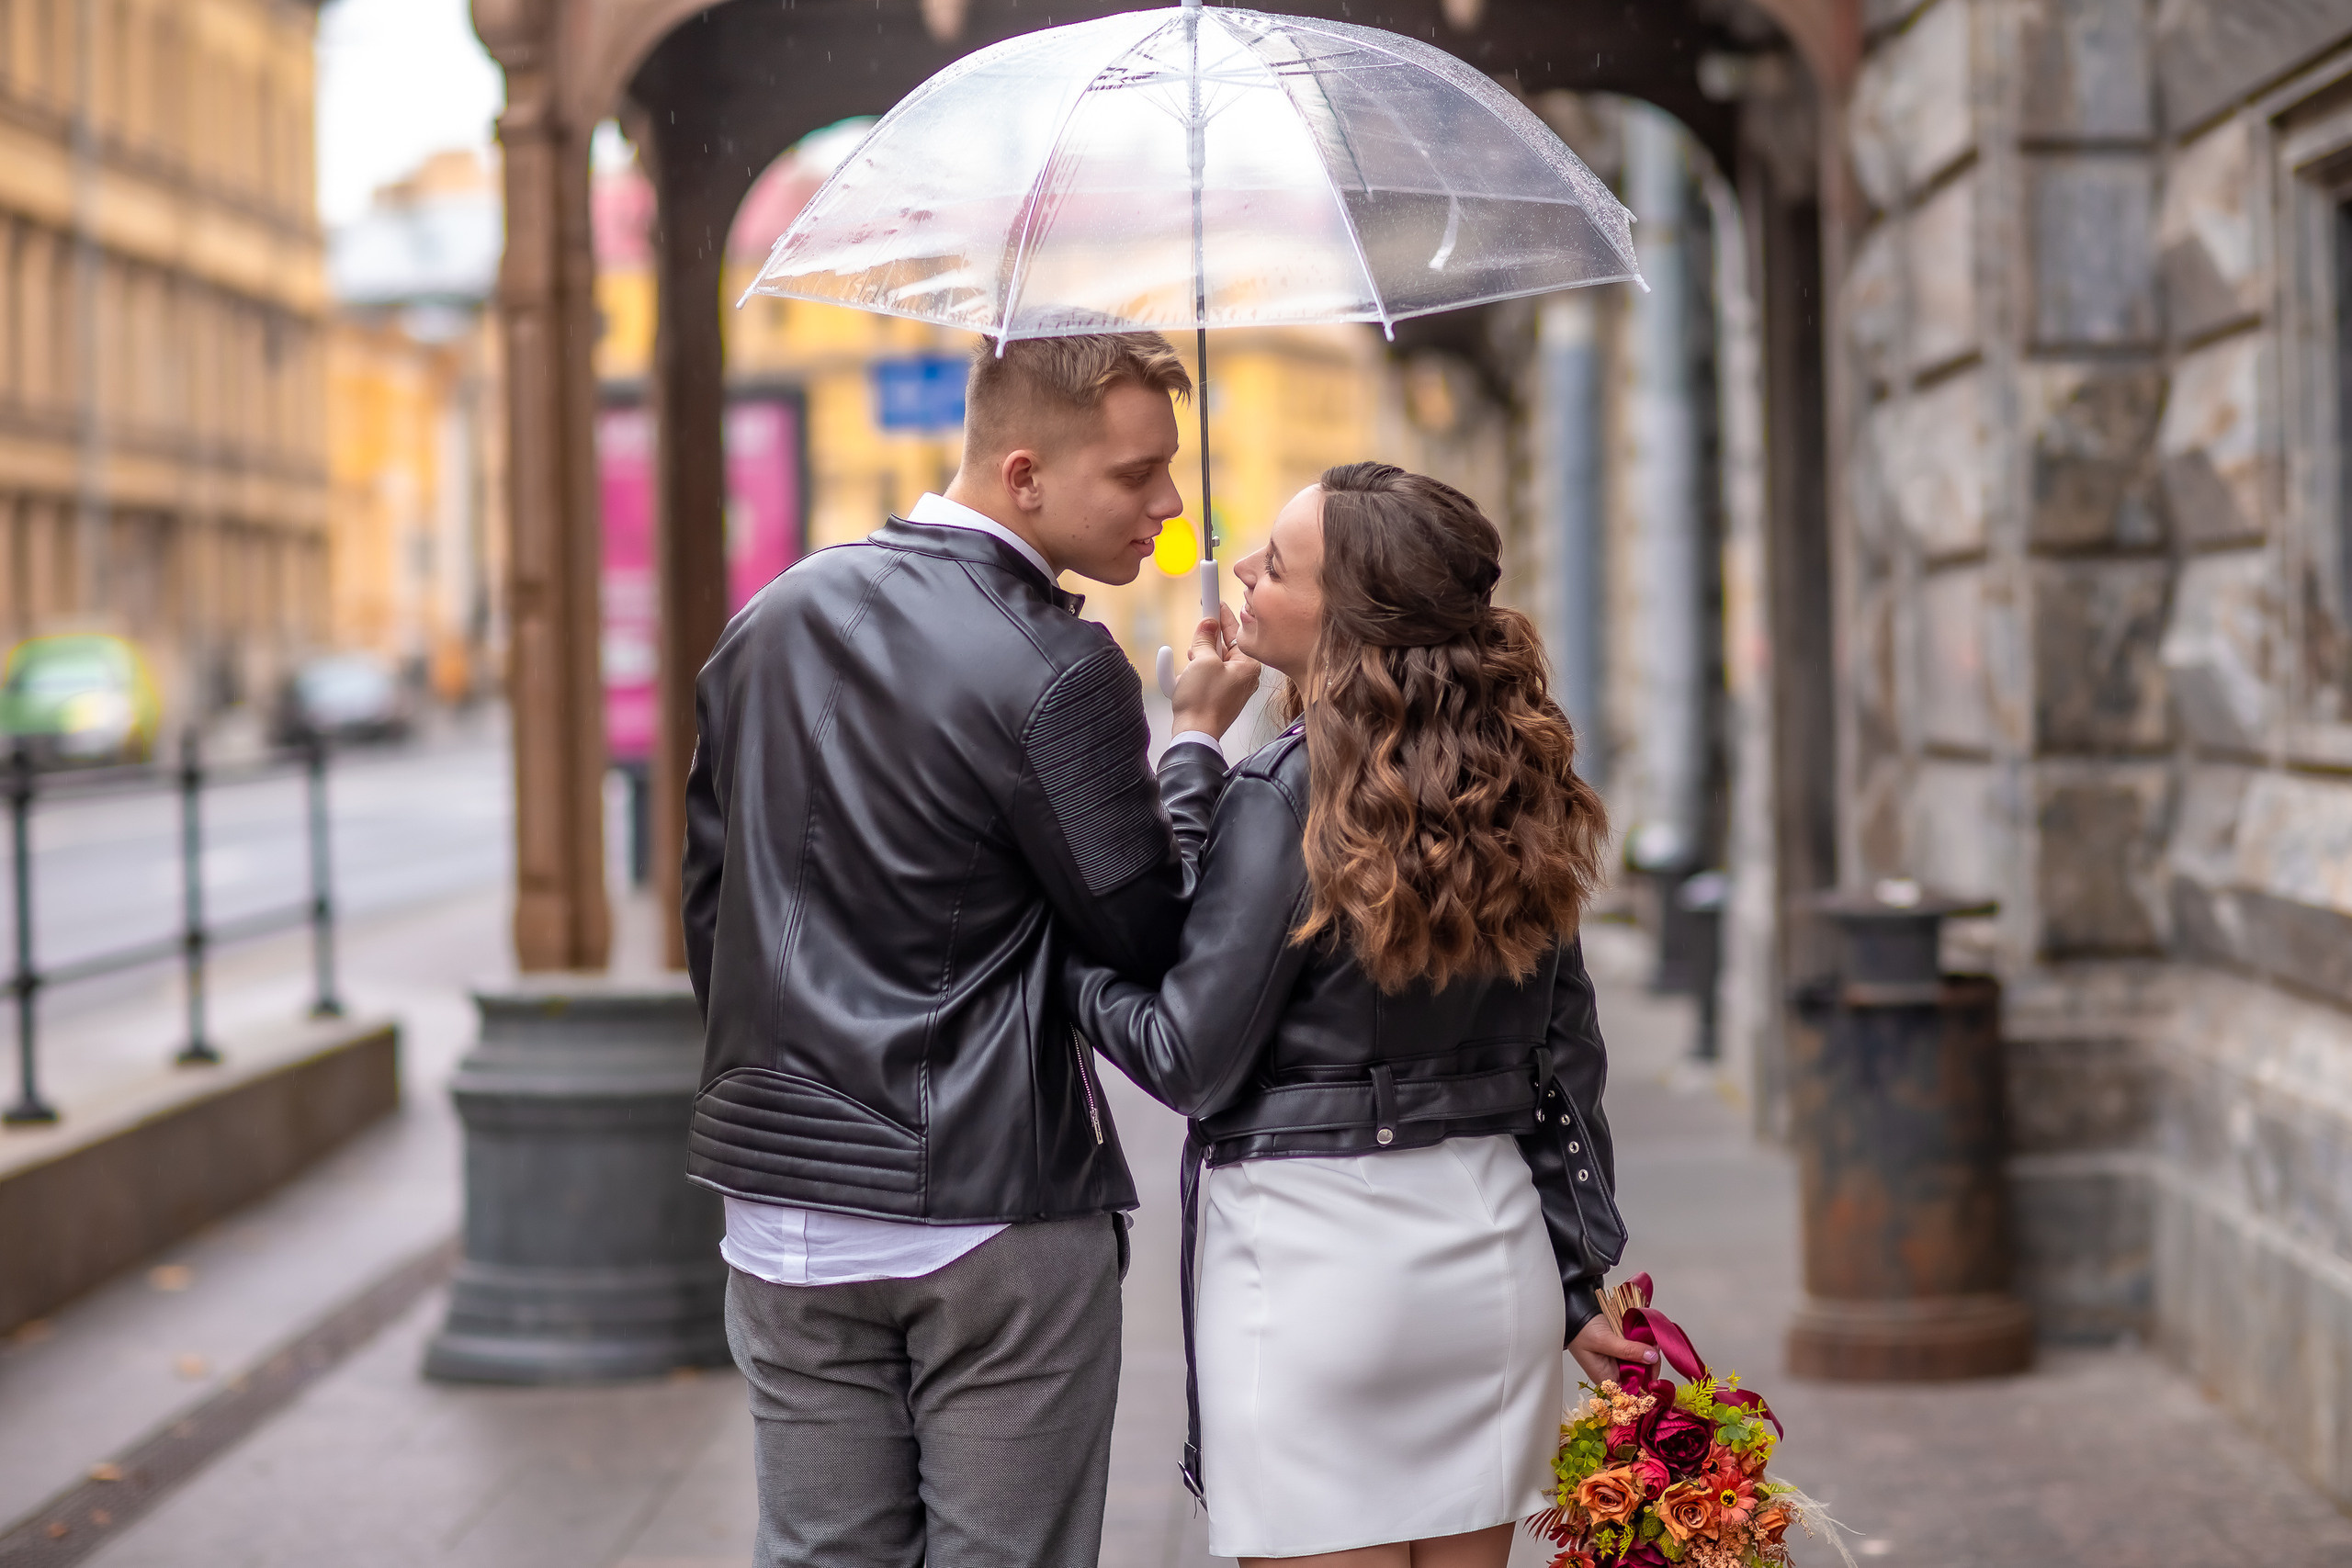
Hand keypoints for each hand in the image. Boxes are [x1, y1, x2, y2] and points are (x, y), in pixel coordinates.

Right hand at [1169, 603, 1260, 738]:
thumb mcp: (1202, 661)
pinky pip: (1205, 675)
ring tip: (1189, 674)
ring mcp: (1232, 686)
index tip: (1211, 595)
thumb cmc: (1202, 701)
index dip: (1219, 611)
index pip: (1233, 629)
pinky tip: (1182, 682)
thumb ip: (1205, 638)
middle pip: (1221, 644)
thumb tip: (1207, 623)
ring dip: (1195, 660)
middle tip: (1194, 645)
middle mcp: (1244, 675)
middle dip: (1203, 643)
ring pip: (1210, 660)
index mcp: (1247, 664)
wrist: (1195, 736)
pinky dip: (1192, 675)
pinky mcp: (1219, 696)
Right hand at [1570, 1315, 1657, 1386]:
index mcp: (1605, 1378)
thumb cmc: (1580, 1330)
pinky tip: (1648, 1339)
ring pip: (1641, 1363)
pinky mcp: (1623, 1348)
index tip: (1656, 1374)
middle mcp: (1613, 1371)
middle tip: (1655, 1350)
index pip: (1630, 1393)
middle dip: (1650, 1366)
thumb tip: (1651, 1357)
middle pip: (1639, 1378)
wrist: (1575, 1310)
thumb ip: (1628, 1350)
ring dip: (1649, 1354)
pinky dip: (1645, 1345)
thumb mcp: (1604, 1340)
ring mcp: (1619, 1359)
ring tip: (1652, 1342)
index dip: (1645, 1388)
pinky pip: (1638, 1351)